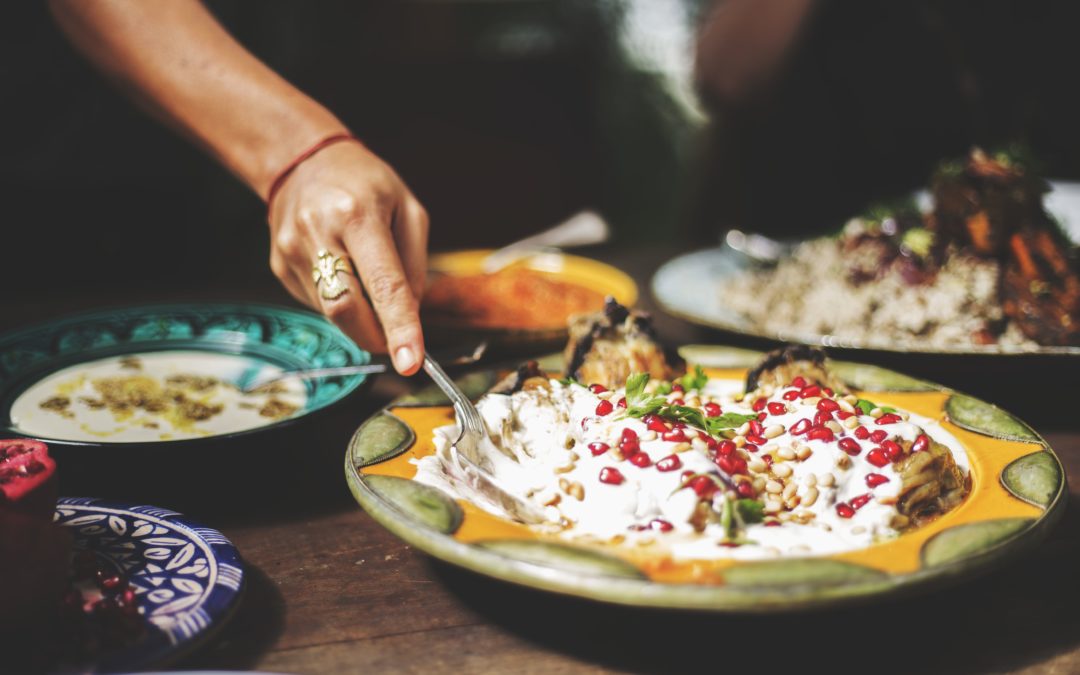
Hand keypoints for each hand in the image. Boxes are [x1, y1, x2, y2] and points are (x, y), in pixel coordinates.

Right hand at [267, 140, 428, 374]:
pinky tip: (343, 271)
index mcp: (357, 214)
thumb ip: (414, 266)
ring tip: (366, 278)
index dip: (399, 328)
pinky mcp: (280, 268)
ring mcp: (292, 253)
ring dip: (360, 316)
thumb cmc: (365, 183)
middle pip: (347, 310)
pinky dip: (342, 303)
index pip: (382, 284)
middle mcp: (318, 234)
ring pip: (333, 314)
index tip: (411, 362)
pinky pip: (319, 304)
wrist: (302, 161)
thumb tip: (410, 317)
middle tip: (398, 337)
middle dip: (377, 336)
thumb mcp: (408, 209)